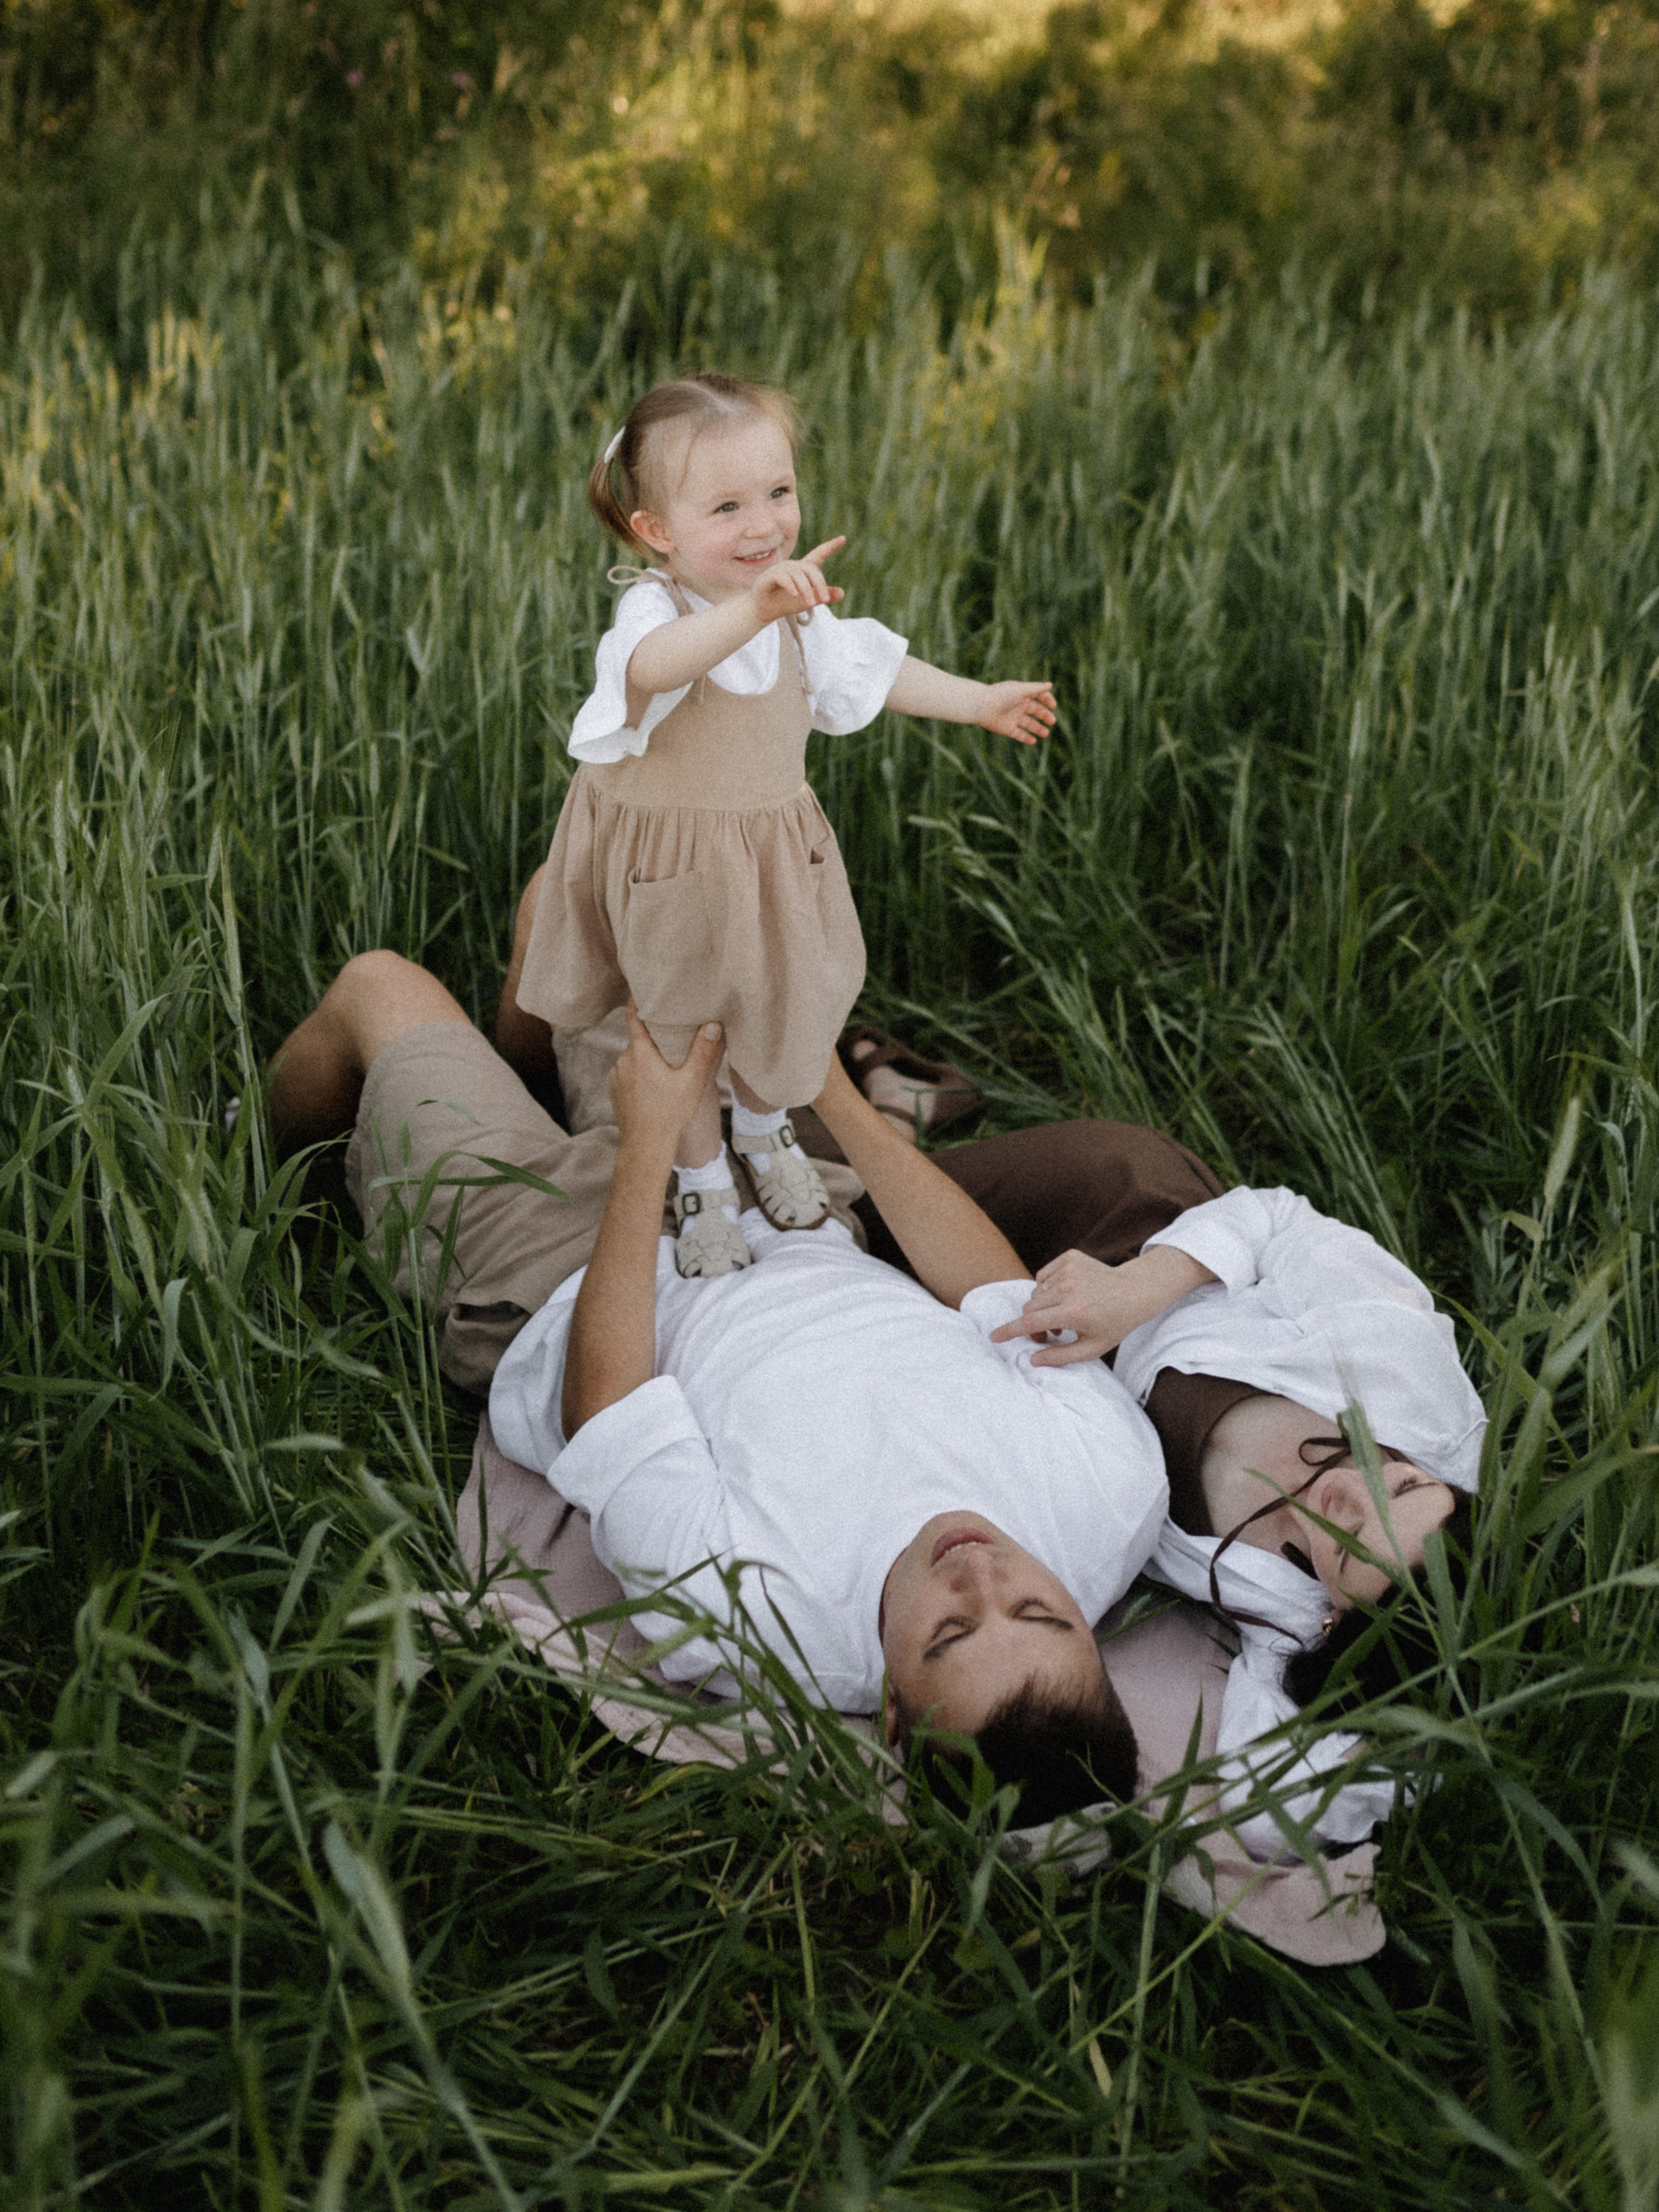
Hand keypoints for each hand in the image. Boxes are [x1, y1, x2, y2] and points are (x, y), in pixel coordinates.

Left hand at [607, 1007, 724, 1155]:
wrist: (646, 1145)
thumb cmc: (671, 1113)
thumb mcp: (693, 1081)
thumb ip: (703, 1051)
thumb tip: (713, 1024)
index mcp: (641, 1053)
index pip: (635, 1017)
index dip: (638, 1001)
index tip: (642, 988)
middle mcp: (623, 1060)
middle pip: (639, 1039)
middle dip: (654, 1039)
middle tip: (673, 1042)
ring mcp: (616, 1075)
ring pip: (634, 1057)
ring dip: (647, 1059)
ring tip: (665, 1071)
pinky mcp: (614, 1089)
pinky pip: (628, 1072)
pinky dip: (639, 1074)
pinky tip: (653, 1087)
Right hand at [750, 537, 845, 623]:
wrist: (764, 610)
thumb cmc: (785, 603)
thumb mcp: (808, 600)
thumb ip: (823, 595)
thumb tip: (842, 593)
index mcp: (803, 569)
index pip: (818, 555)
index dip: (830, 547)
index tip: (842, 538)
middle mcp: (793, 566)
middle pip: (811, 569)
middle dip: (819, 583)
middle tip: (825, 599)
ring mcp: (781, 569)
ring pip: (798, 575)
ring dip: (806, 590)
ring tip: (811, 603)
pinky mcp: (770, 575)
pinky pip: (783, 577)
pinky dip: (790, 586)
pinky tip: (794, 595)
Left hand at [979, 681, 1056, 746]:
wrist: (982, 707)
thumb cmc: (1001, 696)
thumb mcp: (1021, 690)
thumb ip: (1036, 689)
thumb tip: (1050, 685)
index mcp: (1022, 694)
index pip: (1038, 696)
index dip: (1047, 700)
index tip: (1053, 706)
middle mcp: (1018, 705)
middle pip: (1035, 711)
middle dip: (1045, 716)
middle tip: (1052, 721)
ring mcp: (1012, 718)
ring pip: (1028, 724)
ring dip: (1038, 728)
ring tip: (1046, 734)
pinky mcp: (1006, 729)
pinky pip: (1018, 734)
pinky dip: (1026, 738)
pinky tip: (1034, 741)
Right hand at [989, 1245, 1213, 1365]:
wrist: (1136, 1290)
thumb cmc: (1116, 1323)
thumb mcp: (1093, 1348)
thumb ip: (1060, 1357)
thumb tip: (1032, 1360)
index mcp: (1074, 1312)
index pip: (1030, 1322)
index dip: (1009, 1330)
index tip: (994, 1336)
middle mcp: (1069, 1288)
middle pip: (1029, 1307)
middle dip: (1033, 1322)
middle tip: (1050, 1334)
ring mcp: (1069, 1269)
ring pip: (1037, 1292)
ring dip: (1043, 1305)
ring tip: (1063, 1314)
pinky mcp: (1070, 1257)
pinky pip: (1044, 1275)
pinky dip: (1049, 1287)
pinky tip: (1067, 1294)